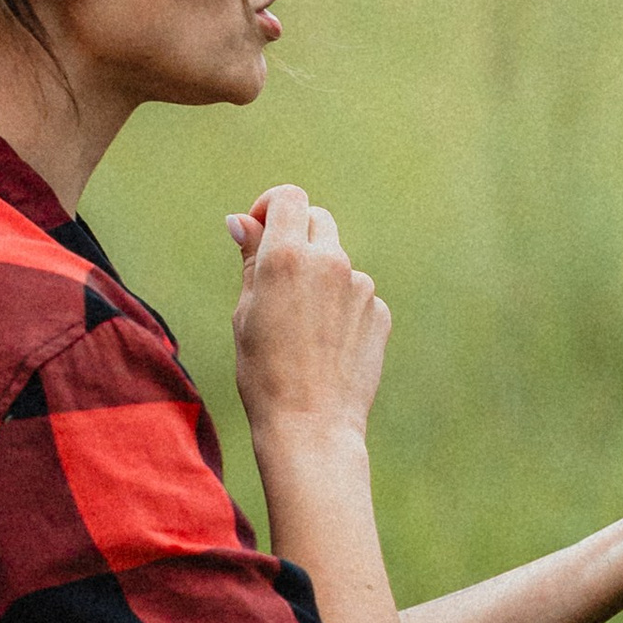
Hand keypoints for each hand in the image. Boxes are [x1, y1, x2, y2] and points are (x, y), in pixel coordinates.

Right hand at [228, 186, 390, 451]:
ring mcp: (361, 286)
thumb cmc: (264, 372)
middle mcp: (330, 262)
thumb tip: (242, 220)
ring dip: (321, 278)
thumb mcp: (245, 312)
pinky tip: (326, 346)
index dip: (271, 206)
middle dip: (298, 236)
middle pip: (318, 220)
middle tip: (280, 276)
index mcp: (288, 256)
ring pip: (338, 263)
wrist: (311, 425)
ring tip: (302, 327)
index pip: (289, 197)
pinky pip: (357, 296)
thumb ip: (251, 258)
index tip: (260, 229)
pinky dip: (342, 308)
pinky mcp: (379, 312)